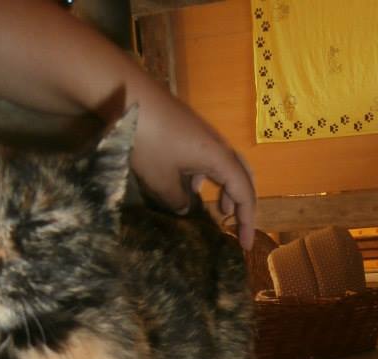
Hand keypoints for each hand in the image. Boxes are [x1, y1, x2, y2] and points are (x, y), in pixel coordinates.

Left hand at [128, 84, 254, 249]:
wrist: (130, 95)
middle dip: (243, 204)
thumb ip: (177, 201)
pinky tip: (190, 187)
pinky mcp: (188, 133)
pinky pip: (207, 160)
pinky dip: (206, 178)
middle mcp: (217, 146)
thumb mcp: (161, 180)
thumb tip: (186, 209)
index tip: (245, 245)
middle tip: (239, 226)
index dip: (247, 220)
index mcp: (219, 159)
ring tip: (221, 210)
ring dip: (226, 189)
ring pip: (224, 167)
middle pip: (242, 177)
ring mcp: (203, 137)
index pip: (244, 193)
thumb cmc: (149, 140)